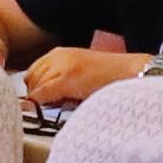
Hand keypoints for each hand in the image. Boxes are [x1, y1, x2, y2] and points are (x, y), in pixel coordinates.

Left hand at [24, 45, 149, 106]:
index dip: (35, 89)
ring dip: (42, 101)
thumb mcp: (81, 75)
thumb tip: (43, 100)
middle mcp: (58, 56)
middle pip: (31, 79)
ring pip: (34, 88)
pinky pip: (41, 95)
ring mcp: (61, 66)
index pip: (33, 71)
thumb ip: (61, 82)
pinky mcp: (66, 79)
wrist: (131, 73)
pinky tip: (53, 110)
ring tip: (62, 107)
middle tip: (52, 106)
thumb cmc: (111, 78)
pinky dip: (41, 105)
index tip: (40, 101)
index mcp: (61, 52)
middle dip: (37, 95)